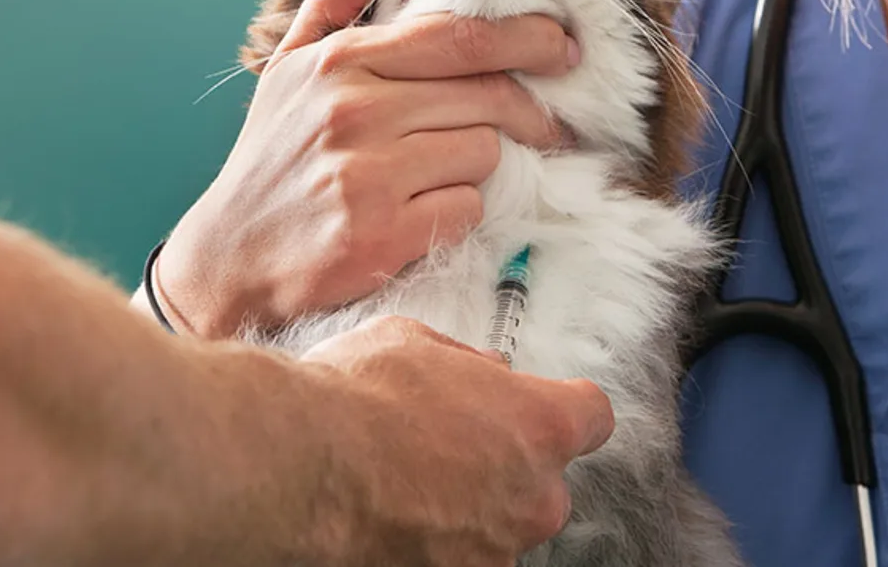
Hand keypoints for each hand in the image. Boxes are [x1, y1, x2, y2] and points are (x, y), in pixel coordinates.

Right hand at [157, 0, 578, 335]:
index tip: (563, 44)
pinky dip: (459, 214)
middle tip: (546, 123)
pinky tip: (425, 215)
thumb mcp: (292, 68)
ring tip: (444, 174)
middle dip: (525, 110)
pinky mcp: (381, 235)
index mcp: (340, 61)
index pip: (458, 36)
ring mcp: (367, 174)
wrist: (230, 257)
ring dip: (479, 166)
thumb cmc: (272, 158)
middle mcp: (353, 111)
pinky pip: (466, 209)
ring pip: (483, 152)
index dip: (525, 37)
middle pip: (486, 95)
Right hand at [300, 316, 614, 565]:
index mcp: (541, 424)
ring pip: (498, 531)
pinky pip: (459, 562)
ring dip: (467, 514)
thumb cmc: (352, 402)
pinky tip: (389, 522)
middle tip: (445, 450)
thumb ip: (466, 363)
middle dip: (505, 469)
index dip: (563, 412)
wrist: (296, 469)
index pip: (591, 417)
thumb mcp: (413, 343)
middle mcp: (535, 497)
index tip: (538, 411)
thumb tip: (481, 370)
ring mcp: (496, 553)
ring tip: (404, 489)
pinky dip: (433, 548)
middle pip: (544, 485)